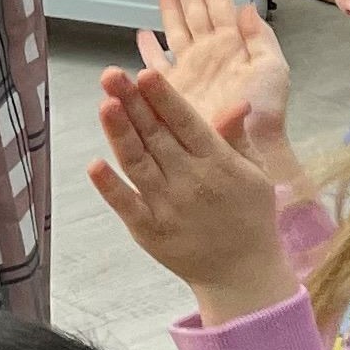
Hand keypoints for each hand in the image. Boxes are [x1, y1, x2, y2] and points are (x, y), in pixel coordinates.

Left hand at [91, 69, 301, 327]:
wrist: (243, 275)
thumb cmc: (250, 216)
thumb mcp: (254, 173)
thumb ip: (237, 137)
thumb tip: (236, 102)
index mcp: (218, 164)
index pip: (187, 123)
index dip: (164, 99)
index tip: (145, 74)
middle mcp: (191, 182)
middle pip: (156, 137)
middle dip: (133, 104)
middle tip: (111, 76)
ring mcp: (167, 207)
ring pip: (137, 164)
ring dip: (119, 134)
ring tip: (104, 105)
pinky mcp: (149, 231)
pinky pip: (126, 205)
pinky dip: (110, 186)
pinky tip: (94, 165)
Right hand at [135, 0, 302, 192]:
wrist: (249, 147)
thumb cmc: (265, 112)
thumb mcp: (272, 70)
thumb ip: (261, 38)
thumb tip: (247, 8)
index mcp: (233, 46)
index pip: (220, 8)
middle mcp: (209, 54)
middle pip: (196, 12)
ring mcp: (190, 70)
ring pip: (176, 30)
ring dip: (170, 8)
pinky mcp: (172, 89)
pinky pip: (157, 64)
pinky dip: (148, 49)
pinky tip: (142, 34)